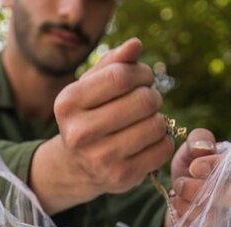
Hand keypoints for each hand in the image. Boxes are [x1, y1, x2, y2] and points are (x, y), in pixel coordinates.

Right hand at [31, 38, 173, 214]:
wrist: (77, 166)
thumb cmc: (89, 116)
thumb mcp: (91, 87)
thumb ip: (113, 63)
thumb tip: (136, 45)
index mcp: (68, 103)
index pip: (121, 76)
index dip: (141, 73)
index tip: (143, 78)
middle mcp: (80, 133)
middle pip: (143, 101)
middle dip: (152, 96)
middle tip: (148, 100)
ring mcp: (100, 158)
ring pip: (156, 125)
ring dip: (159, 119)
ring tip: (147, 120)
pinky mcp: (121, 177)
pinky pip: (162, 148)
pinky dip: (163, 140)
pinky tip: (149, 140)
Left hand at [167, 129, 230, 226]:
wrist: (183, 198)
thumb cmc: (192, 169)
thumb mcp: (191, 149)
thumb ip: (198, 139)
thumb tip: (204, 147)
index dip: (216, 166)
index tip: (193, 168)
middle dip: (199, 189)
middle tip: (180, 184)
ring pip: (220, 216)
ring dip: (191, 207)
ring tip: (178, 198)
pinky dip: (191, 224)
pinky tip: (181, 214)